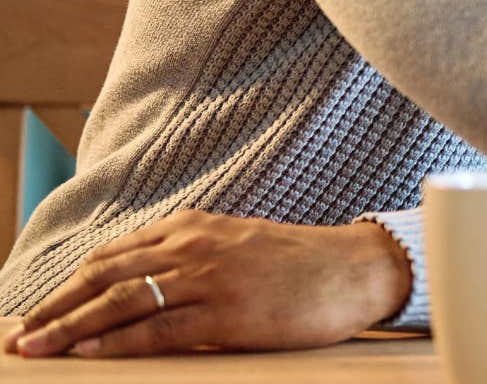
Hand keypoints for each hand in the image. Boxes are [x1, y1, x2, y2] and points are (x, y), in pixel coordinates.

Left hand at [1, 211, 411, 357]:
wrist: (358, 268)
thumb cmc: (304, 264)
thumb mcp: (240, 246)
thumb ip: (195, 258)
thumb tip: (149, 288)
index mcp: (195, 227)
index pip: (113, 255)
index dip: (69, 285)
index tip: (38, 311)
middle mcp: (194, 245)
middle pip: (104, 276)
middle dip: (52, 307)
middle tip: (16, 336)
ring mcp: (210, 277)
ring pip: (120, 301)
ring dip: (67, 326)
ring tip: (32, 347)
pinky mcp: (227, 312)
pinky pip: (157, 329)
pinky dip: (114, 342)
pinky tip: (85, 353)